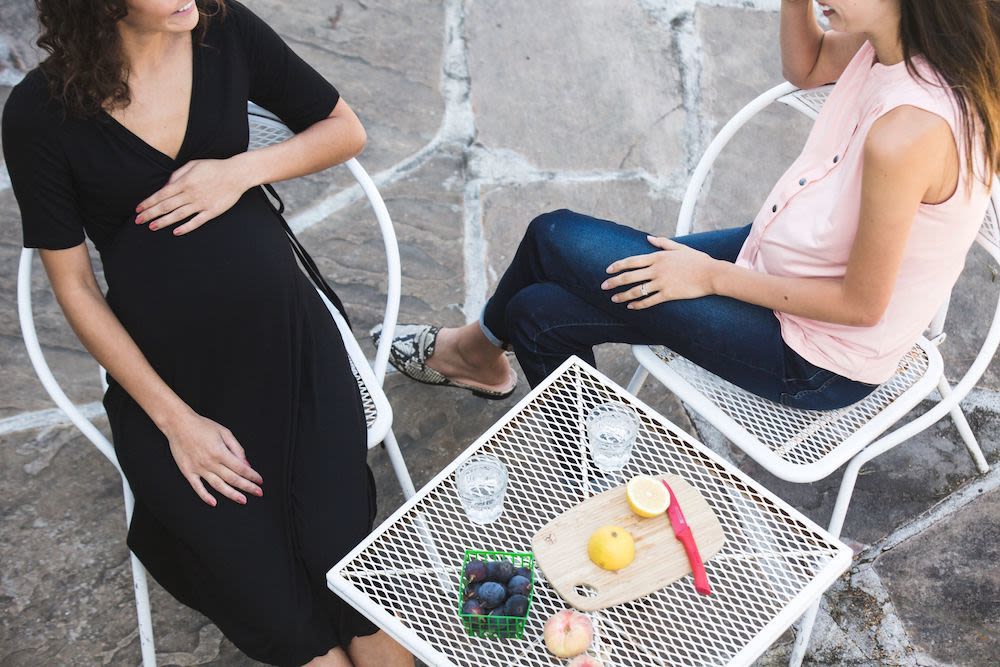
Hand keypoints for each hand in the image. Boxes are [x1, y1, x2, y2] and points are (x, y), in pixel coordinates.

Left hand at [135, 158, 251, 234]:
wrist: (236, 174)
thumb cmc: (213, 167)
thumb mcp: (193, 164)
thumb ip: (177, 175)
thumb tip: (165, 186)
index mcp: (185, 182)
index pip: (161, 194)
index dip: (148, 202)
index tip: (138, 209)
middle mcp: (191, 194)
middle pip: (166, 206)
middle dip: (151, 214)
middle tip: (138, 221)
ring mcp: (201, 204)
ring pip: (178, 215)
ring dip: (164, 222)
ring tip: (152, 227)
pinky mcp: (212, 211)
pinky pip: (197, 221)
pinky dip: (186, 227)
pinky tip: (176, 232)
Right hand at [162, 410, 263, 506]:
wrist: (179, 424)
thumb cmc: (202, 426)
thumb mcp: (224, 432)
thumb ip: (237, 448)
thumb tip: (246, 463)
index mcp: (220, 452)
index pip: (241, 468)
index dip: (252, 476)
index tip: (259, 481)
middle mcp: (210, 463)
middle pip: (233, 479)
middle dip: (247, 487)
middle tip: (258, 492)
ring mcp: (199, 469)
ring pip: (218, 486)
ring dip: (232, 495)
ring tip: (242, 500)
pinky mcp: (188, 472)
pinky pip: (197, 487)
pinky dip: (205, 496)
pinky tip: (213, 502)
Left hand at [601, 236, 720, 308]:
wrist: (712, 274)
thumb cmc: (698, 260)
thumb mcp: (680, 247)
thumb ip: (662, 242)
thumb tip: (648, 238)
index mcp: (658, 257)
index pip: (632, 261)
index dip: (618, 266)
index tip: (608, 270)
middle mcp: (656, 269)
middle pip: (629, 276)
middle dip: (614, 282)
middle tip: (603, 286)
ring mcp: (661, 282)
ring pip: (636, 290)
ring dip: (623, 295)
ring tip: (614, 299)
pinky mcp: (668, 294)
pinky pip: (649, 301)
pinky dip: (638, 304)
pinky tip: (631, 307)